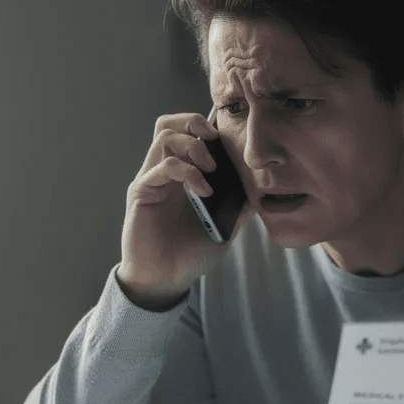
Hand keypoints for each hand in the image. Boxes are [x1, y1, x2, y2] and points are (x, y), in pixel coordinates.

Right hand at [118, 112, 246, 309]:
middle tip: (215, 143)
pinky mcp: (141, 193)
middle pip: (168, 124)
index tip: (227, 139)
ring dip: (194, 146)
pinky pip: (161, 167)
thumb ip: (238, 205)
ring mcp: (150, 180)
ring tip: (211, 169)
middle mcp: (162, 172)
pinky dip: (187, 172)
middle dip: (194, 123)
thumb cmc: (189, 253)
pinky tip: (204, 191)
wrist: (166, 280)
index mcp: (180, 174)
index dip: (205, 125)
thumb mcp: (224, 225)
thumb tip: (262, 188)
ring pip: (164, 136)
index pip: (185, 131)